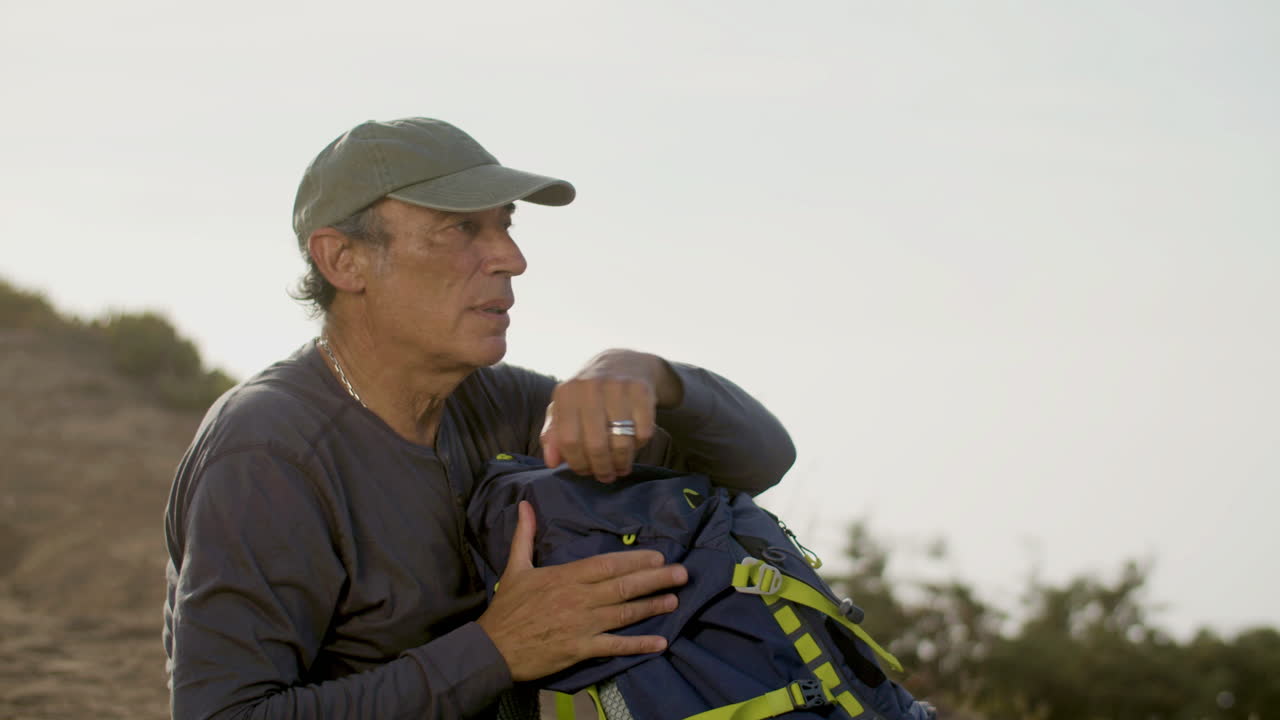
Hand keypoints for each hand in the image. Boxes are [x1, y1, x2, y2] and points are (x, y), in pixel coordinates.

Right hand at [476, 502, 686, 681]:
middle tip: (682, 573)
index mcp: (566, 576)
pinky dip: (639, 645)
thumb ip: (525, 535)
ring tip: (675, 599)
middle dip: (655, 579)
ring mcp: (582, 625)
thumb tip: (525, 504)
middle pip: (623, 586)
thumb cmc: (507, 608)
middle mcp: (579, 598)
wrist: (493, 647)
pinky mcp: (581, 649)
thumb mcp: (515, 567)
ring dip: (652, 606)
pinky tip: (660, 642)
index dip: (636, 560)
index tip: (658, 556)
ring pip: (624, 613)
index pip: (608, 565)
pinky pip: (615, 646)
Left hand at [541, 349, 681, 482]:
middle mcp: (590, 387)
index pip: (568, 441)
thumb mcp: (566, 407)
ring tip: (620, 468)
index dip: (577, 463)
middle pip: (595, 445)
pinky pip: (642, 433)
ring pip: (620, 442)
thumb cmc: (590, 393)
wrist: (624, 363)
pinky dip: (639, 445)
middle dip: (601, 468)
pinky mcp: (642, 391)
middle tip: (605, 476)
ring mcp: (618, 387)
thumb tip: (551, 462)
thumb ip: (554, 434)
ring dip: (621, 462)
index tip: (584, 471)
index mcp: (567, 392)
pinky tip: (633, 444)